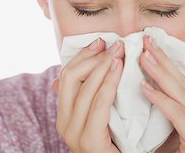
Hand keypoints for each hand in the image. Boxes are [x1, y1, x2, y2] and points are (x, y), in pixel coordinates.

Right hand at [51, 37, 124, 152]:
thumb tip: (77, 70)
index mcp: (65, 114)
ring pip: (84, 87)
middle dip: (93, 57)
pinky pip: (98, 104)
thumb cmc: (118, 143)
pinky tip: (120, 69)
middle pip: (70, 77)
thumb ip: (91, 95)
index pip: (67, 75)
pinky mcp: (89, 142)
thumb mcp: (101, 115)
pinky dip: (109, 83)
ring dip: (103, 65)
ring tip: (120, 51)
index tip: (102, 41)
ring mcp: (74, 134)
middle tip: (115, 44)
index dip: (83, 55)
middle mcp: (64, 122)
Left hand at [139, 35, 184, 152]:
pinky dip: (162, 101)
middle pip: (183, 83)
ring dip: (160, 74)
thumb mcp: (166, 124)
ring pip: (182, 96)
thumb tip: (145, 77)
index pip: (183, 81)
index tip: (148, 43)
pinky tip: (144, 88)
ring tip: (142, 57)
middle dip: (162, 60)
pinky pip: (180, 117)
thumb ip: (164, 104)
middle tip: (144, 40)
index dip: (166, 61)